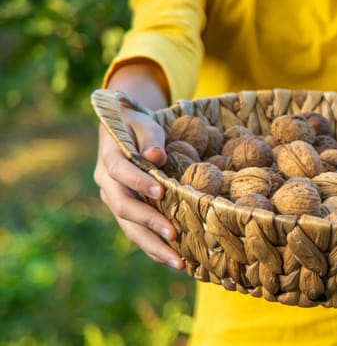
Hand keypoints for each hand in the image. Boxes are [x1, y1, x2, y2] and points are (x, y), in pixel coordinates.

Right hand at [93, 108, 183, 268]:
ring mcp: (114, 200)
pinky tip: (174, 260)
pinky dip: (154, 248)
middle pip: (123, 207)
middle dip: (149, 223)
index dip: (138, 181)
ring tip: (178, 262)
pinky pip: (136, 232)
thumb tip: (157, 157)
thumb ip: (151, 140)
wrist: (124, 132)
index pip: (120, 171)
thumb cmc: (138, 126)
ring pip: (129, 227)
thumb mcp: (145, 125)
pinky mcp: (124, 212)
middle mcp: (106, 183)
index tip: (161, 192)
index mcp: (109, 158)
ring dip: (153, 246)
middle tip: (174, 236)